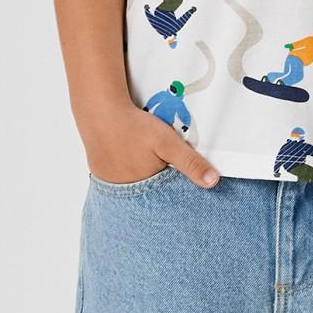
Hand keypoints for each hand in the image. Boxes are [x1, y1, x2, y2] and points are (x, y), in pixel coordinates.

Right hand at [77, 97, 219, 187]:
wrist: (99, 112)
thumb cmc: (134, 127)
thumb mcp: (168, 143)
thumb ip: (190, 163)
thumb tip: (213, 183)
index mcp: (145, 190)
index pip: (168, 200)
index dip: (178, 191)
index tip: (186, 185)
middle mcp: (126, 193)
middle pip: (151, 195)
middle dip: (162, 188)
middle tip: (162, 166)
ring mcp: (111, 186)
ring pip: (136, 188)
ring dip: (145, 181)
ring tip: (147, 162)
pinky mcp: (101, 175)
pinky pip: (121, 181)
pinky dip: (129, 175)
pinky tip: (131, 160)